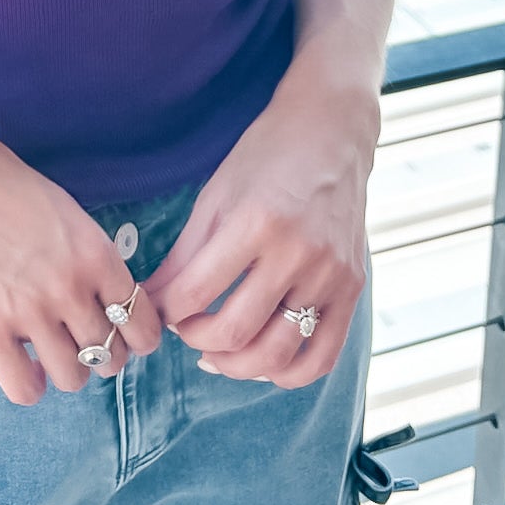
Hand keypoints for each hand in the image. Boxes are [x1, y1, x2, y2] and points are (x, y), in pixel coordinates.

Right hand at [0, 122, 162, 406]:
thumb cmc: (2, 183)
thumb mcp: (65, 212)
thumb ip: (88, 258)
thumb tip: (103, 300)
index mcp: (96, 253)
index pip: (142, 322)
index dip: (136, 336)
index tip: (124, 334)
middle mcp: (71, 287)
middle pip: (111, 356)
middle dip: (102, 355)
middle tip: (81, 340)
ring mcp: (30, 311)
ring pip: (74, 378)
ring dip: (66, 370)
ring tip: (49, 350)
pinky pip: (24, 389)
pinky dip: (29, 383)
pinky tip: (22, 361)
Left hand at [144, 80, 376, 386]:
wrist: (331, 131)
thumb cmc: (267, 156)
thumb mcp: (216, 195)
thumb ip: (184, 254)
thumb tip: (151, 300)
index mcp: (255, 221)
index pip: (196, 293)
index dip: (167, 311)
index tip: (160, 308)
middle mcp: (297, 252)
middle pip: (234, 331)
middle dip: (195, 340)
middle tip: (185, 329)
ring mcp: (330, 274)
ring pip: (277, 354)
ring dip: (236, 365)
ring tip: (217, 352)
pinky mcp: (353, 288)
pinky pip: (323, 356)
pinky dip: (289, 374)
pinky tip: (263, 361)